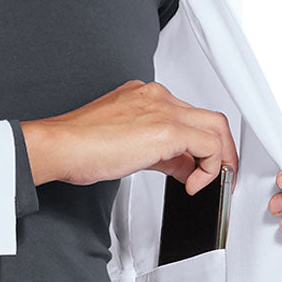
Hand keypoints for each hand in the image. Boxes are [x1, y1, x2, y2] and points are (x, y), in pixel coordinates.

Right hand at [21, 80, 238, 193]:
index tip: (193, 168)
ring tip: (212, 183)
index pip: (187, 115)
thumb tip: (179, 166)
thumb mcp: (126, 144)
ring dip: (222, 158)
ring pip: (216, 127)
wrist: (59, 145)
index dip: (197, 146)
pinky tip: (193, 186)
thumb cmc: (78, 146)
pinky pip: (209, 146)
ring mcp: (163, 109)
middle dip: (221, 150)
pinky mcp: (167, 129)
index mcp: (145, 96)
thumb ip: (158, 151)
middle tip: (219, 175)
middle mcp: (157, 96)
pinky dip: (210, 168)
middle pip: (209, 118)